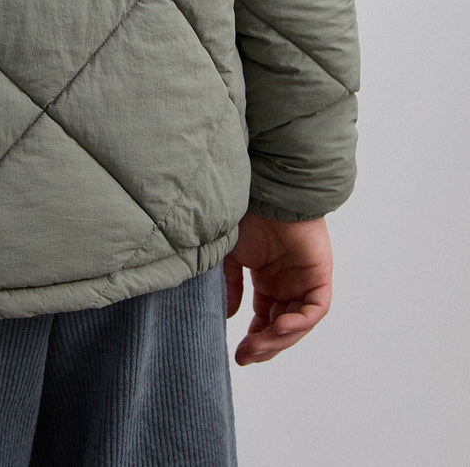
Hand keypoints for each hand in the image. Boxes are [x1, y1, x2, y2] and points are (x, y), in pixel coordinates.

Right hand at [224, 211, 332, 365]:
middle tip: (245, 356)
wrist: (266, 194)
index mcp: (268, 281)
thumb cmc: (248, 217)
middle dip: (264, 345)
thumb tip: (229, 315)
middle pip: (280, 327)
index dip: (254, 338)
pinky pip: (315, 309)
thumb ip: (232, 285)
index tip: (238, 353)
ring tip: (257, 345)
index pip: (264, 320)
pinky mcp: (319, 277)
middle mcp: (288, 285)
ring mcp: (305, 282)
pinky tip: (279, 326)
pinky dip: (299, 321)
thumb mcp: (232, 256)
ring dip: (279, 339)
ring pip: (297, 323)